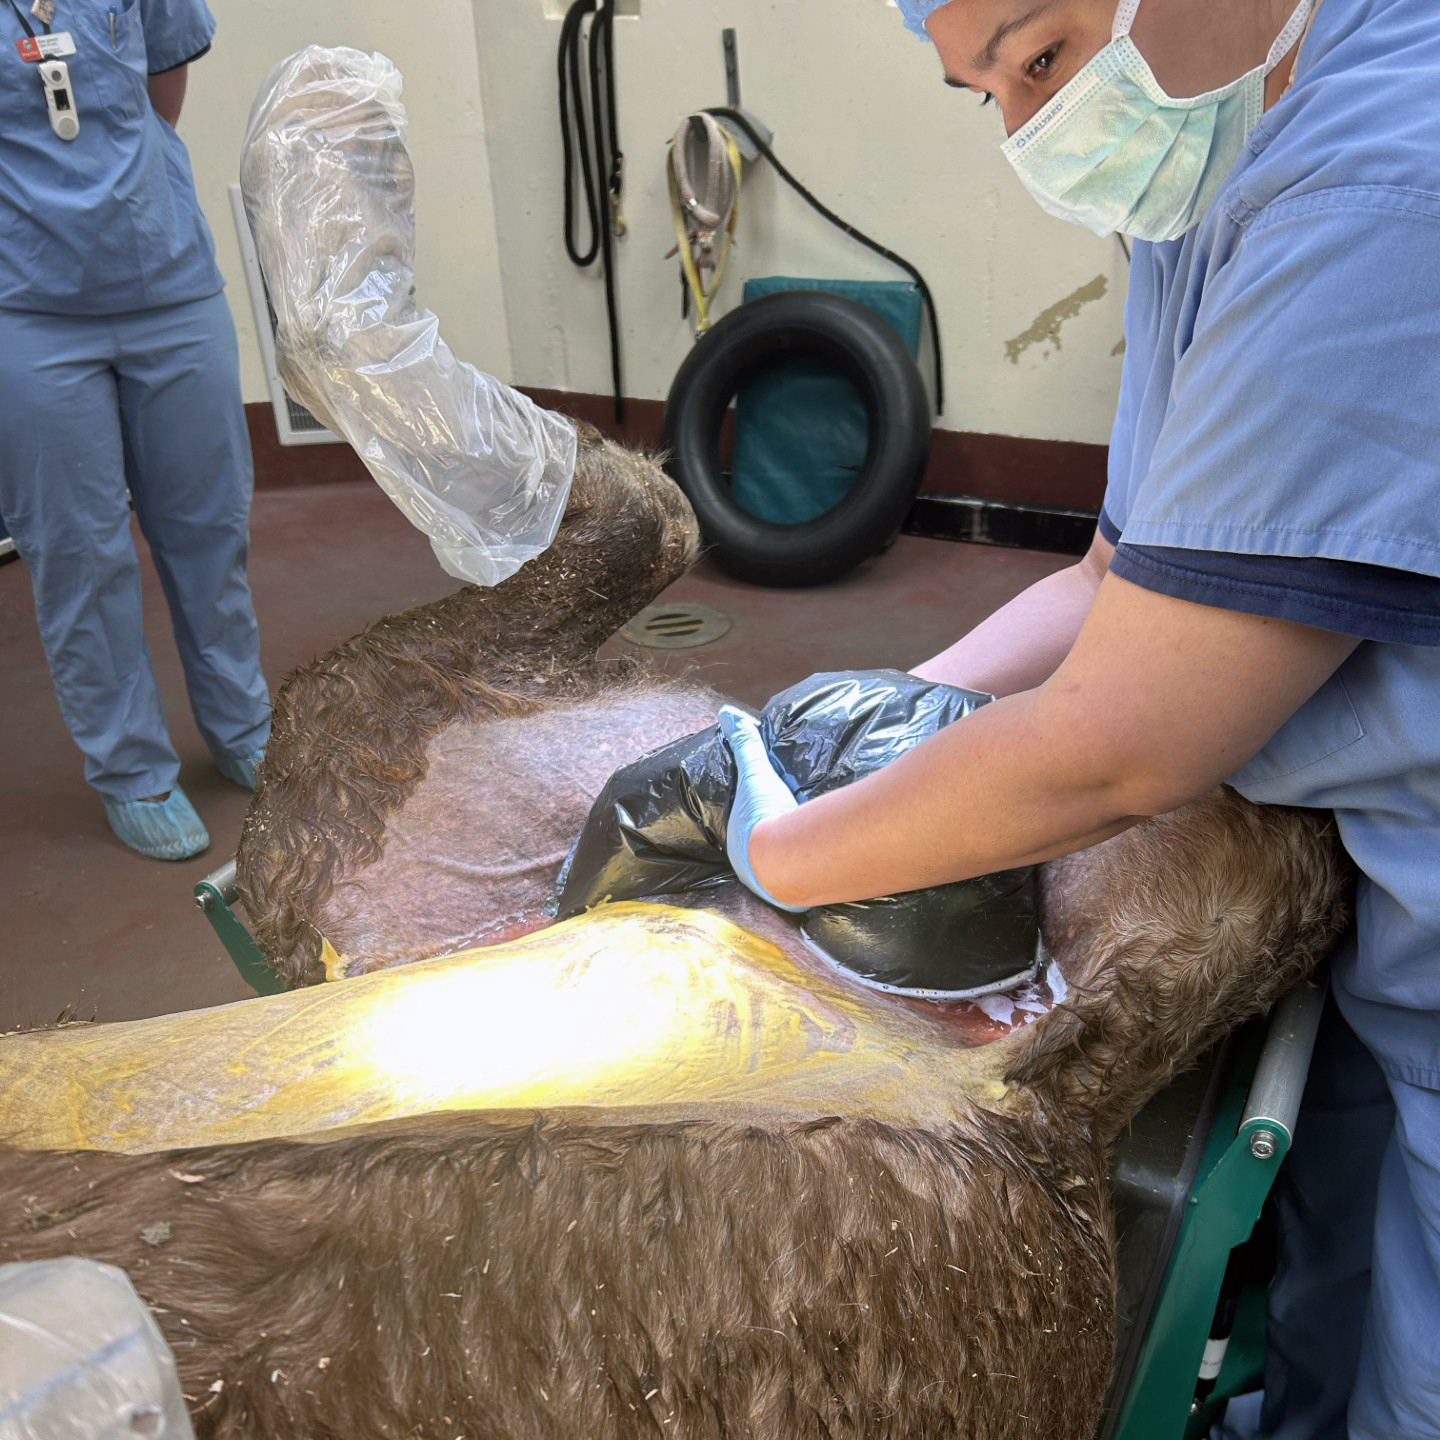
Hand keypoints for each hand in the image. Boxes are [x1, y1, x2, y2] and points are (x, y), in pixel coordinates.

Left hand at [717, 706, 805, 912]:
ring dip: (798, 863)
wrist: (791, 857)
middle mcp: (756, 871)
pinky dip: (818, 872)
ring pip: (788, 870)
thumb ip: (744, 743)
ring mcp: (779, 887)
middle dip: (777, 845)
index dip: (756, 822)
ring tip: (812, 851)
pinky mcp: (808, 895)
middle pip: (767, 853)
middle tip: (792, 831)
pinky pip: (811, 880)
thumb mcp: (755, 773)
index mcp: (741, 845)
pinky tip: (830, 867)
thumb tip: (726, 713)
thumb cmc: (765, 815)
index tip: (768, 813)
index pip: (746, 832)